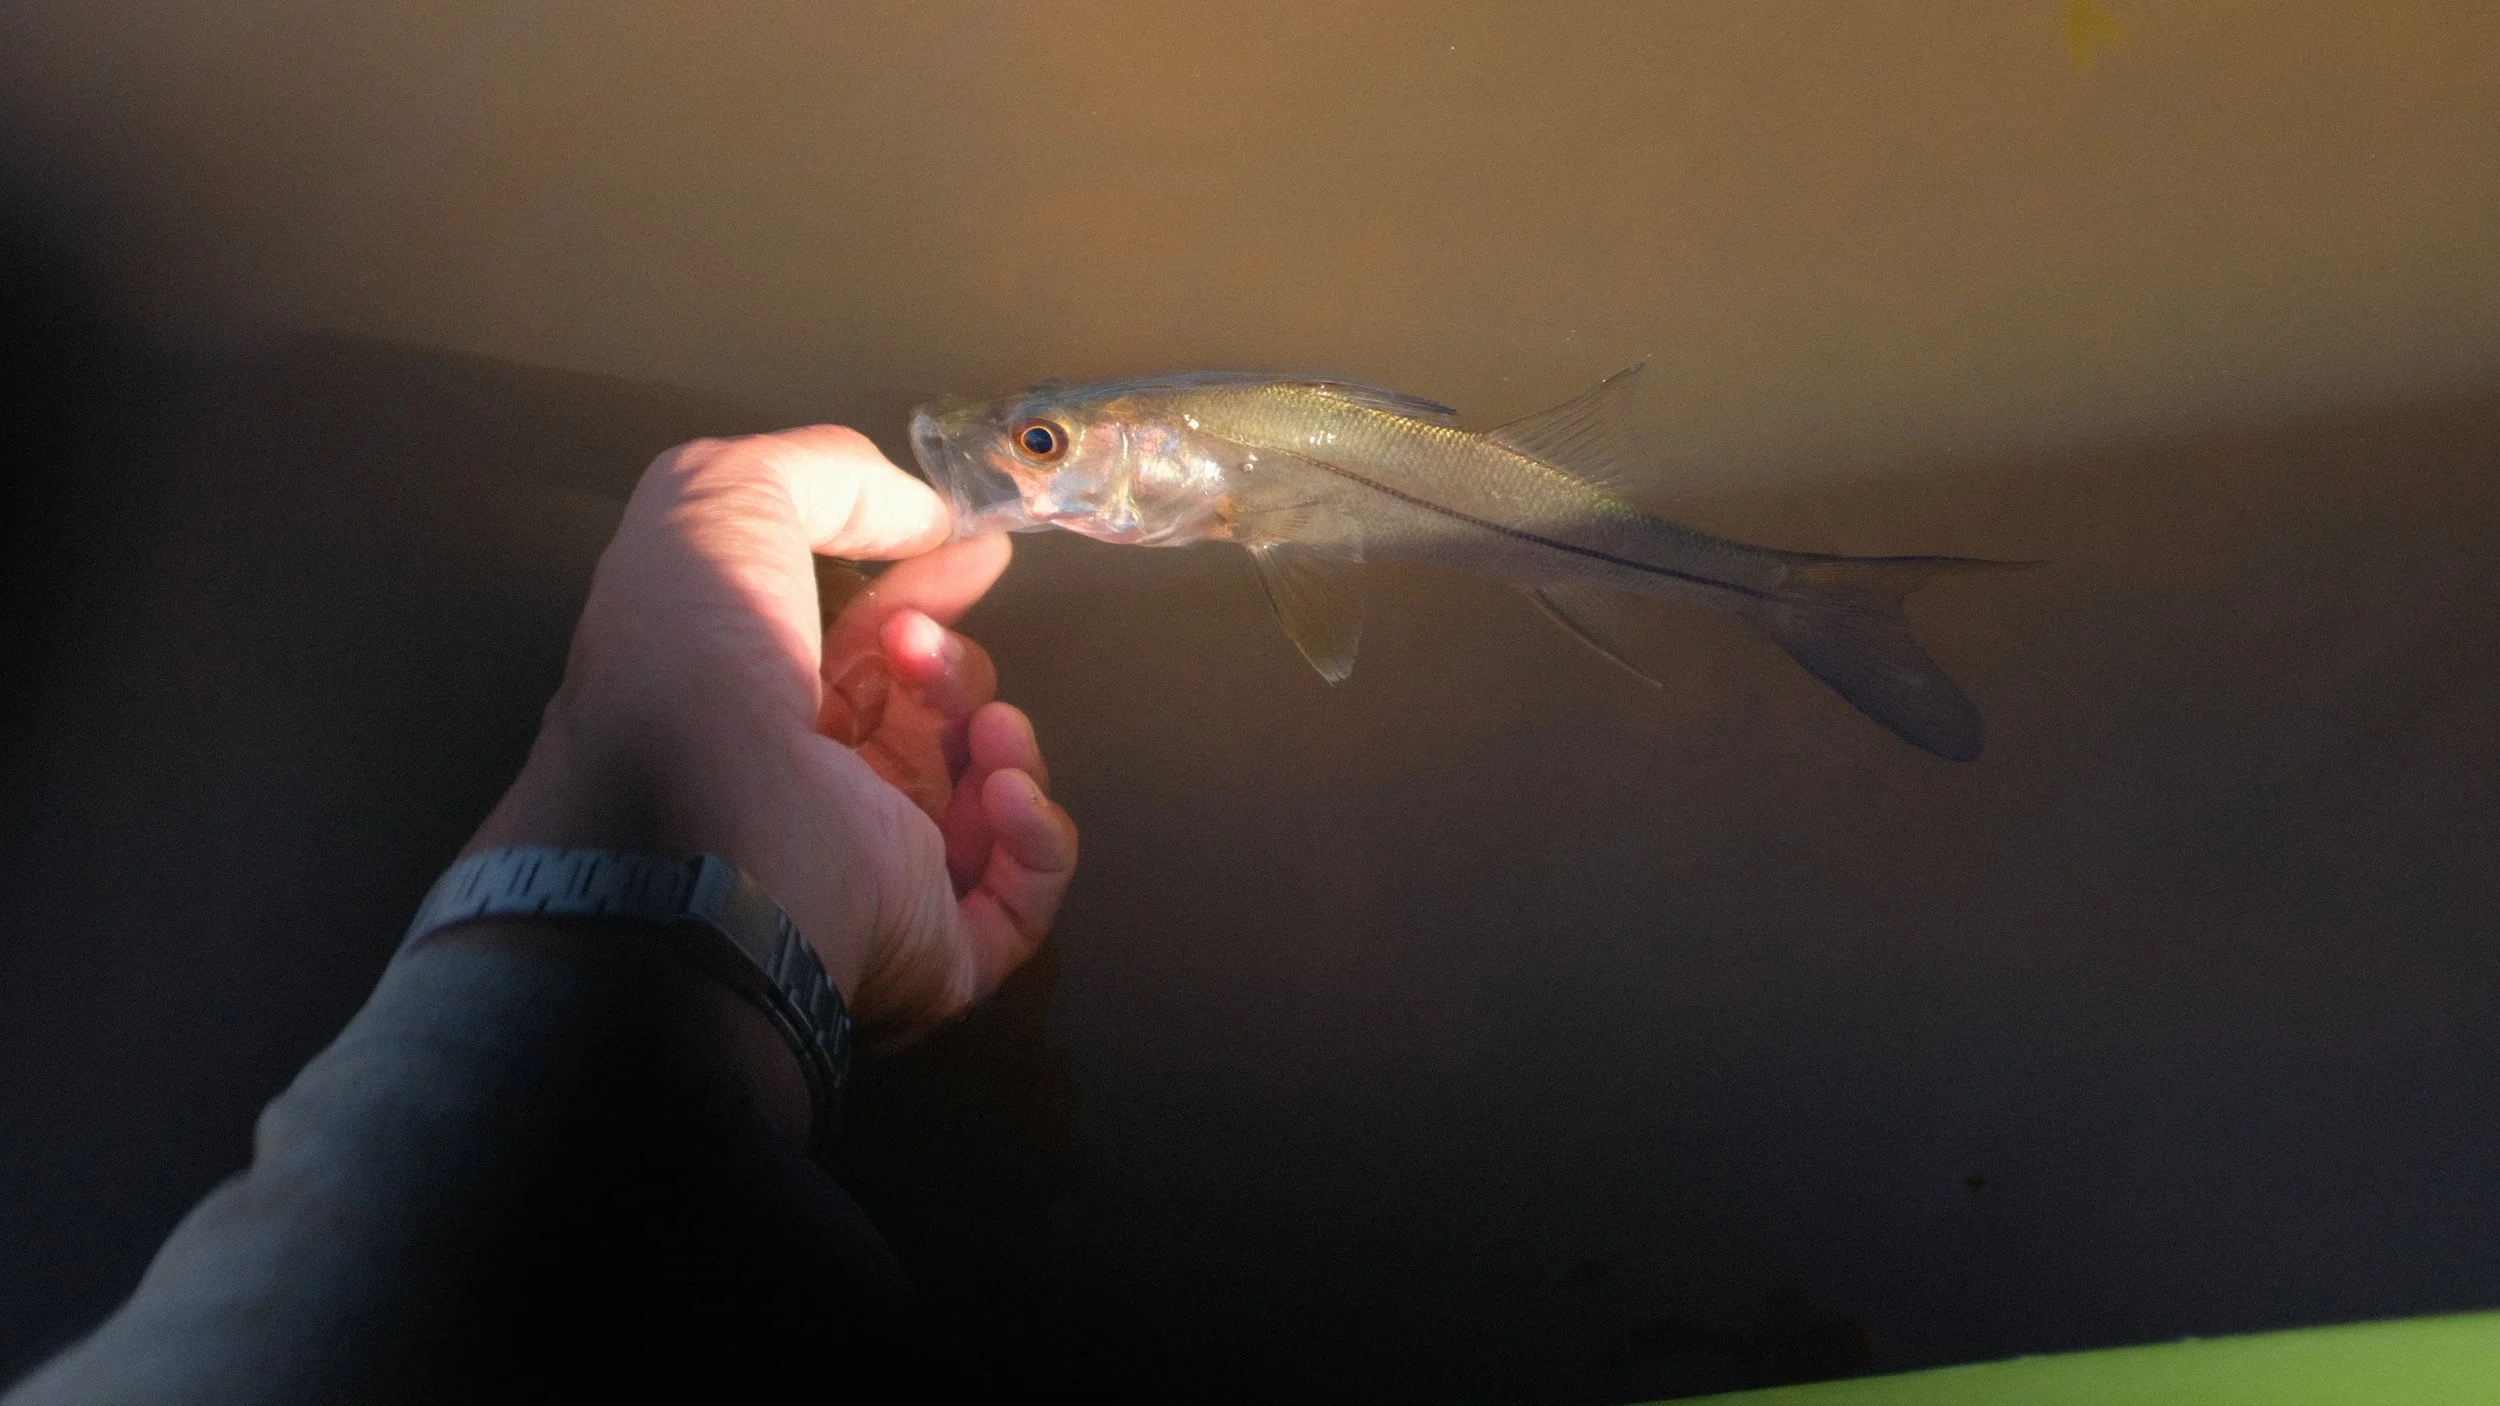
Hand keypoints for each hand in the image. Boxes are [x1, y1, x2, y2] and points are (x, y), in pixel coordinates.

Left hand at [467, 427, 1076, 1048]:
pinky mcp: (935, 951)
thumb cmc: (693, 668)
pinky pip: (1021, 898)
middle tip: (928, 649)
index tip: (978, 551)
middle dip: (953, 662)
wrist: (698, 833)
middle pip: (929, 718)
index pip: (863, 647)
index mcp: (752, 709)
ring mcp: (875, 878)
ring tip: (981, 727)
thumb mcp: (721, 501)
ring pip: (984, 797)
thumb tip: (926, 517)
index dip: (926, 591)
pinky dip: (1035, 836)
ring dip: (1000, 738)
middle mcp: (811, 794)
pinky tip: (1004, 791)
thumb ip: (821, 473)